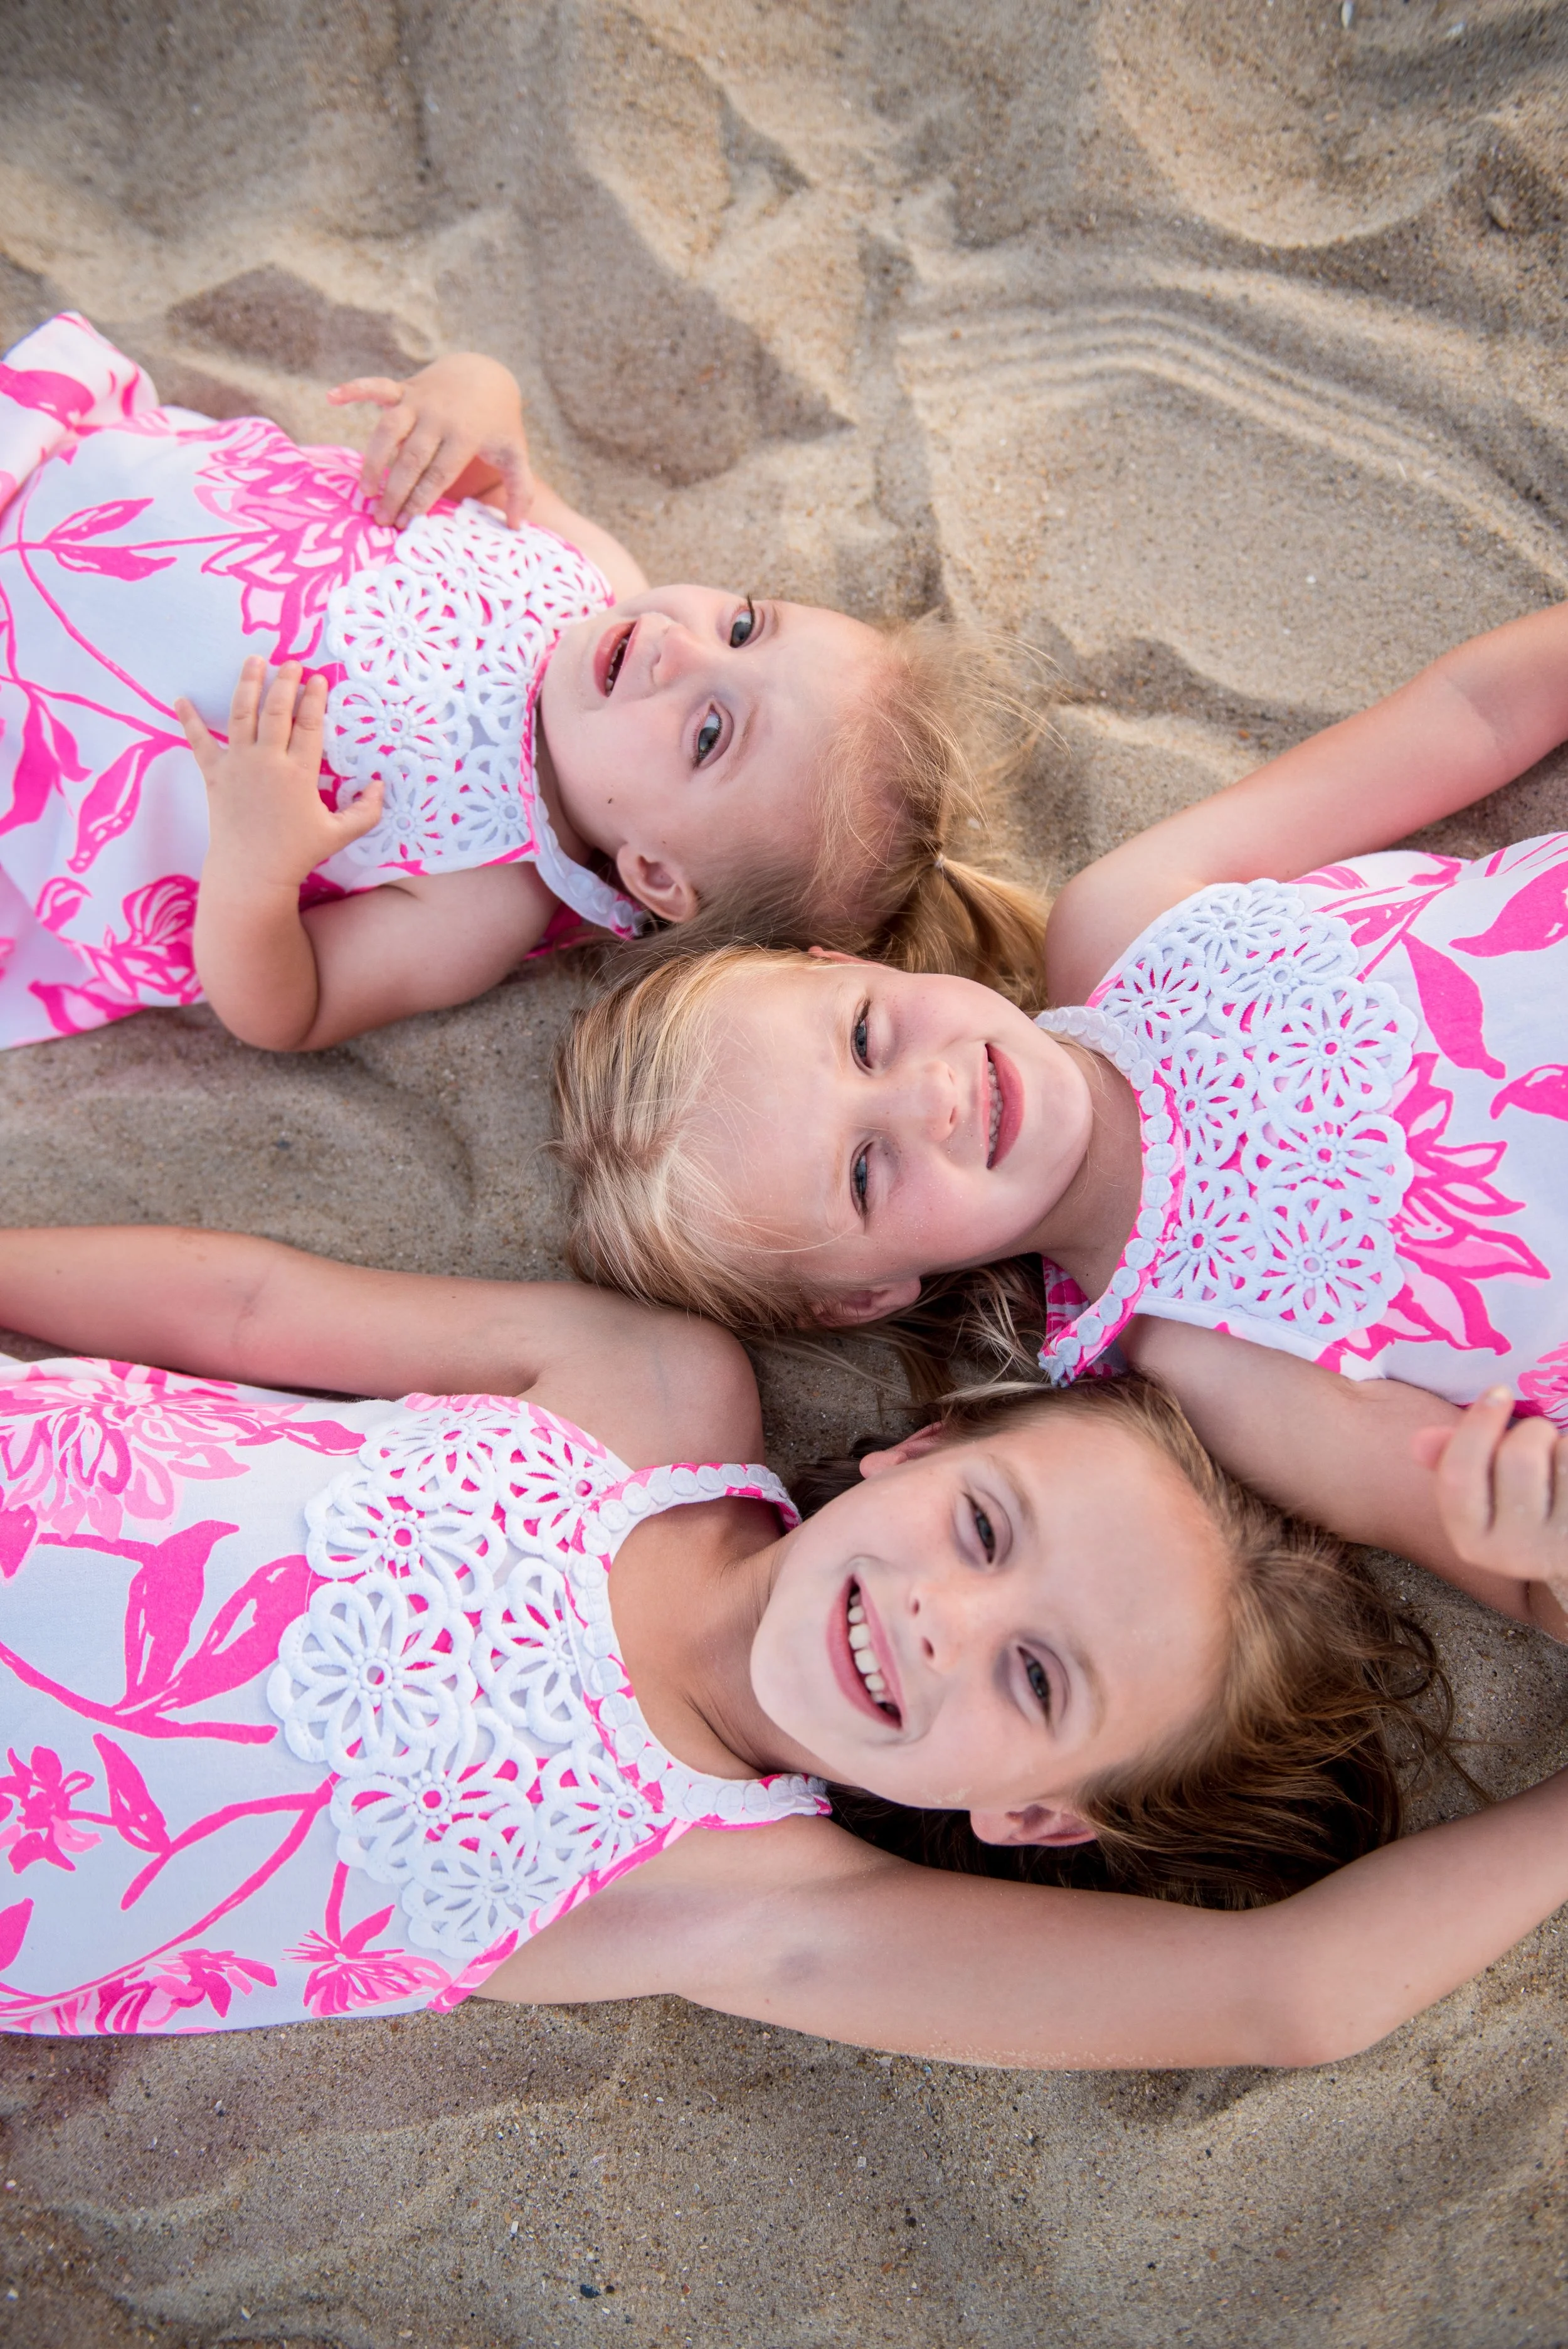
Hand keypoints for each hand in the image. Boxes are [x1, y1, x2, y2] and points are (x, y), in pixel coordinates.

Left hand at [178, 658, 384, 893]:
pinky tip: (180, 700)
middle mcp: (267, 760)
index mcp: (299, 772)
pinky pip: (199, 742)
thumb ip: (365, 811)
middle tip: (290, 663)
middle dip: (284, 682)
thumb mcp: (339, 834)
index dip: (315, 699)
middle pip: (276, 710)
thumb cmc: (296, 853)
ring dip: (247, 684)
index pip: (309, 724)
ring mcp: (238, 764)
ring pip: (241, 714)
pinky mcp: (214, 774)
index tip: (318, 679)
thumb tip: (379, 786)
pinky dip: (189, 721)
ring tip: (253, 660)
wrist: (250, 872)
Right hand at [328, 352, 534, 528]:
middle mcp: (439, 417)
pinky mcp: (405, 388)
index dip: (420, 500)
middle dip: (395, 491)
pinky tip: (331, 397)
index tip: (405, 523)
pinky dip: (355, 388)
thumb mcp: (515, 452)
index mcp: (465, 435)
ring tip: (365, 489)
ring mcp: (419, 400)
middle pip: (411, 459)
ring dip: (373, 459)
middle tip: (381, 518)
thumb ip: (521, 488)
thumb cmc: (498, 421)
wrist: (486, 373)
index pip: (437, 474)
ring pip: (389, 430)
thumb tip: (517, 526)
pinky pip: (377, 386)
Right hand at [1413, 1388, 1567, 1611]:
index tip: (1497, 1392)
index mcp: (1473, 1542)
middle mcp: (1515, 1553)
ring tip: (1558, 1462)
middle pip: (1517, 1458)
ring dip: (1560, 1444)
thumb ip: (1453, 1462)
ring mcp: (1558, 1548)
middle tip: (1538, 1437)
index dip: (1476, 1426)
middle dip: (1530, 1432)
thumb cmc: (1526, 1511)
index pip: (1459, 1476)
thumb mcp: (1485, 1493)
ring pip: (1561, 1456)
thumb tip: (1418, 1442)